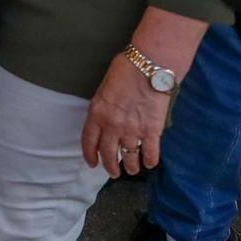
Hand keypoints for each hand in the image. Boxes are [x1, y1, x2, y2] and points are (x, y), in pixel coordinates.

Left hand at [81, 55, 171, 176]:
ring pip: (129, 157)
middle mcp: (112, 126)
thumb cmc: (125, 71)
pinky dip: (150, 161)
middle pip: (108, 153)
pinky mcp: (152, 131)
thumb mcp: (104, 89)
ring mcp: (132, 130)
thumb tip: (104, 119)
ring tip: (132, 170)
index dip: (90, 155)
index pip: (89, 141)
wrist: (148, 68)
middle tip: (114, 173)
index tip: (93, 163)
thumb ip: (103, 108)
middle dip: (110, 166)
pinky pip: (149, 153)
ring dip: (131, 167)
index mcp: (97, 113)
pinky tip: (150, 163)